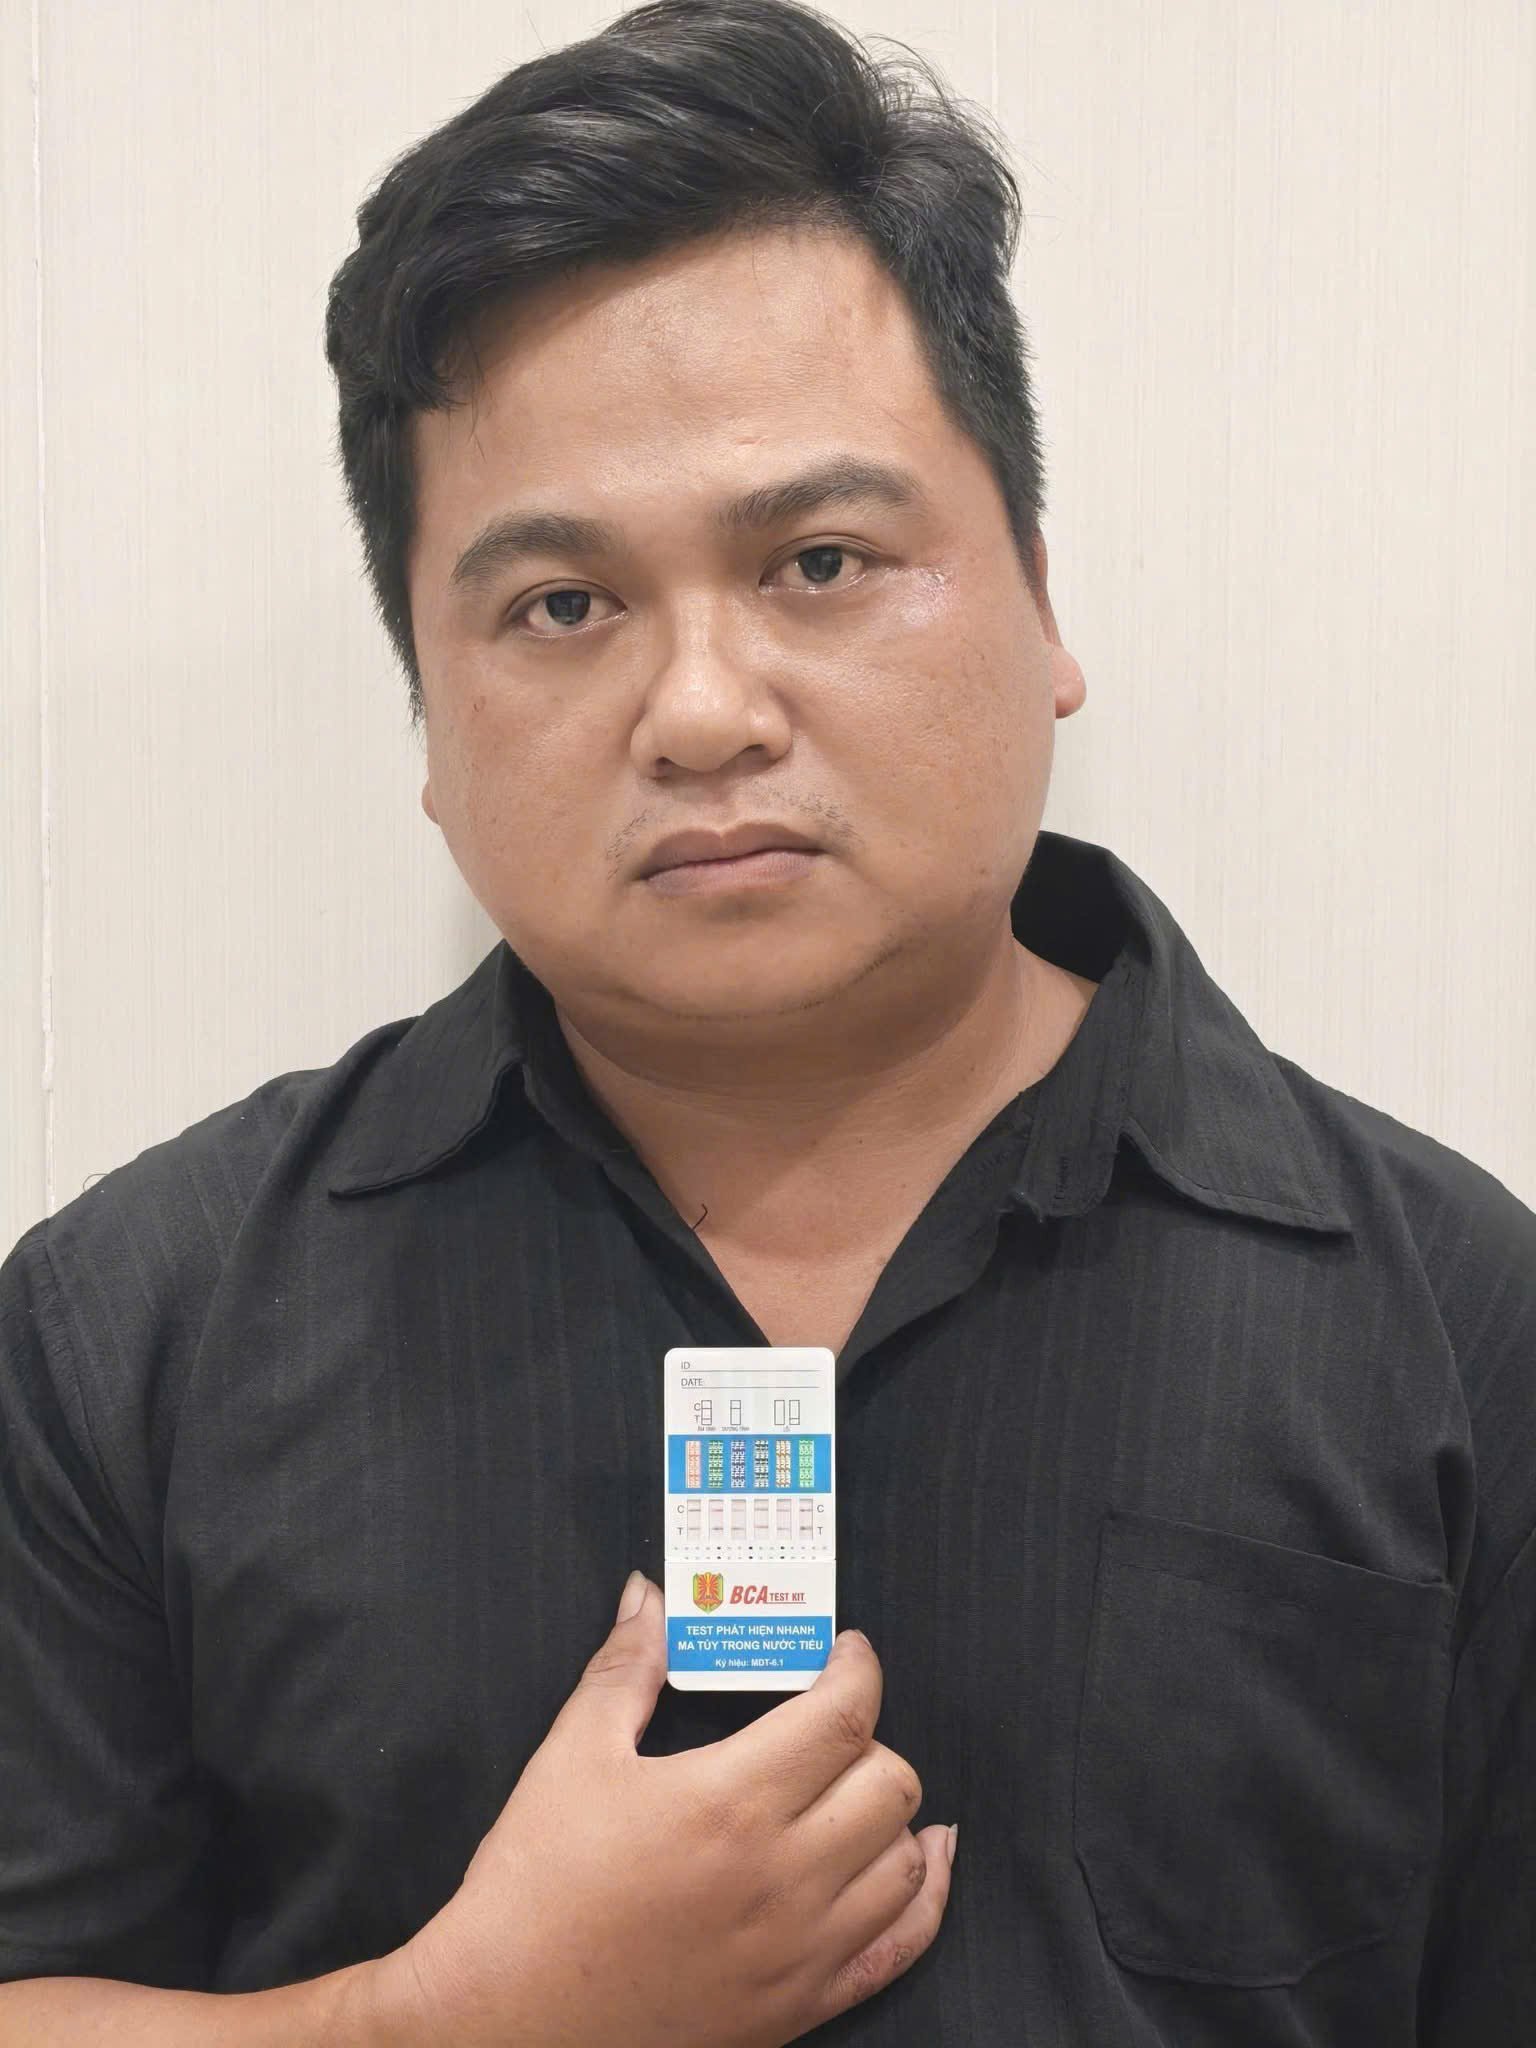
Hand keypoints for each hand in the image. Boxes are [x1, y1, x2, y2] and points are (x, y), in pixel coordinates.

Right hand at [377, 1572, 955, 2046]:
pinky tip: (924, 1862)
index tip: (846, 1652)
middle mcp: (782, 1876)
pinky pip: (901, 1948)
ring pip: (905, 1861)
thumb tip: (649, 1596)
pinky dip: (926, 1897)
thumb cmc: (536, 1888)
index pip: (844, 1715)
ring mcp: (799, 1950)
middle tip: (827, 1726)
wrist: (507, 2020)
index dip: (858, 1668)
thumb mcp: (571, 1756)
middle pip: (889, 1781)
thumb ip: (625, 1667)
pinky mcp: (799, 2006)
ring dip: (890, 1813)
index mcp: (730, 1800)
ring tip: (854, 1788)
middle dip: (868, 1736)